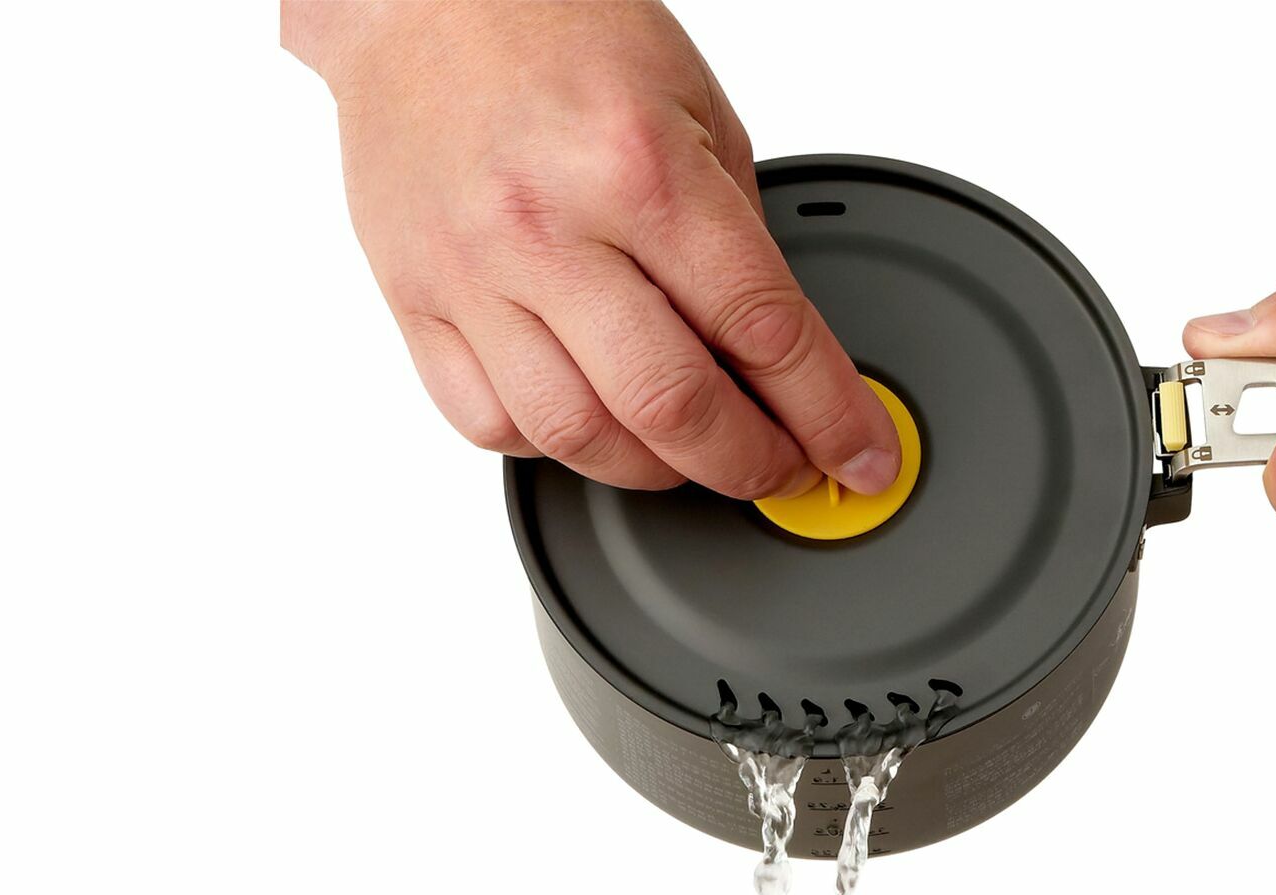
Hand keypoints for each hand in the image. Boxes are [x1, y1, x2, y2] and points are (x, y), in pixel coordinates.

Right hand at [281, 2, 900, 497]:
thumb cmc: (558, 31)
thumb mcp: (695, 108)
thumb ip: (737, 234)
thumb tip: (776, 354)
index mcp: (639, 169)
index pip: (762, 330)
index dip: (827, 414)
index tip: (860, 454)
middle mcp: (549, 229)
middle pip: (671, 407)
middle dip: (751, 463)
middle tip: (784, 468)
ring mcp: (473, 274)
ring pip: (577, 436)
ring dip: (657, 471)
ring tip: (692, 451)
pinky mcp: (415, 302)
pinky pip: (489, 423)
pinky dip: (556, 447)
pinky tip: (594, 421)